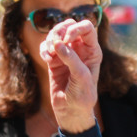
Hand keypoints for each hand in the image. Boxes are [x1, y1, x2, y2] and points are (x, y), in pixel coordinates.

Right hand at [40, 19, 101, 133]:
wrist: (71, 111)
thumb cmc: (82, 95)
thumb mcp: (81, 77)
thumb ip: (72, 59)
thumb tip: (58, 43)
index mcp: (92, 50)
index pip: (87, 27)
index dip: (76, 28)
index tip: (67, 39)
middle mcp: (80, 49)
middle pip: (69, 25)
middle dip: (60, 30)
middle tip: (56, 43)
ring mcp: (66, 53)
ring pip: (56, 33)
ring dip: (50, 39)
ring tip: (50, 54)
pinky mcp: (54, 60)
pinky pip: (46, 46)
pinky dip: (44, 49)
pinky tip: (46, 59)